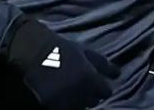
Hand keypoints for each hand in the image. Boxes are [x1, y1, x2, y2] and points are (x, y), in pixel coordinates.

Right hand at [5, 16, 119, 108]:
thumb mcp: (85, 52)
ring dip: (78, 101)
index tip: (96, 82)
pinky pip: (64, 109)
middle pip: (93, 102)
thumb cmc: (63, 49)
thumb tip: (118, 74)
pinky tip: (61, 93)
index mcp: (89, 77)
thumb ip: (103, 64)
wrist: (34, 51)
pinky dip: (65, 104)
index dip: (102, 87)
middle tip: (81, 84)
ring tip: (70, 89)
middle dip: (90, 94)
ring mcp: (64, 100)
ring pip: (80, 108)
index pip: (106, 92)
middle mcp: (79, 92)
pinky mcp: (50, 105)